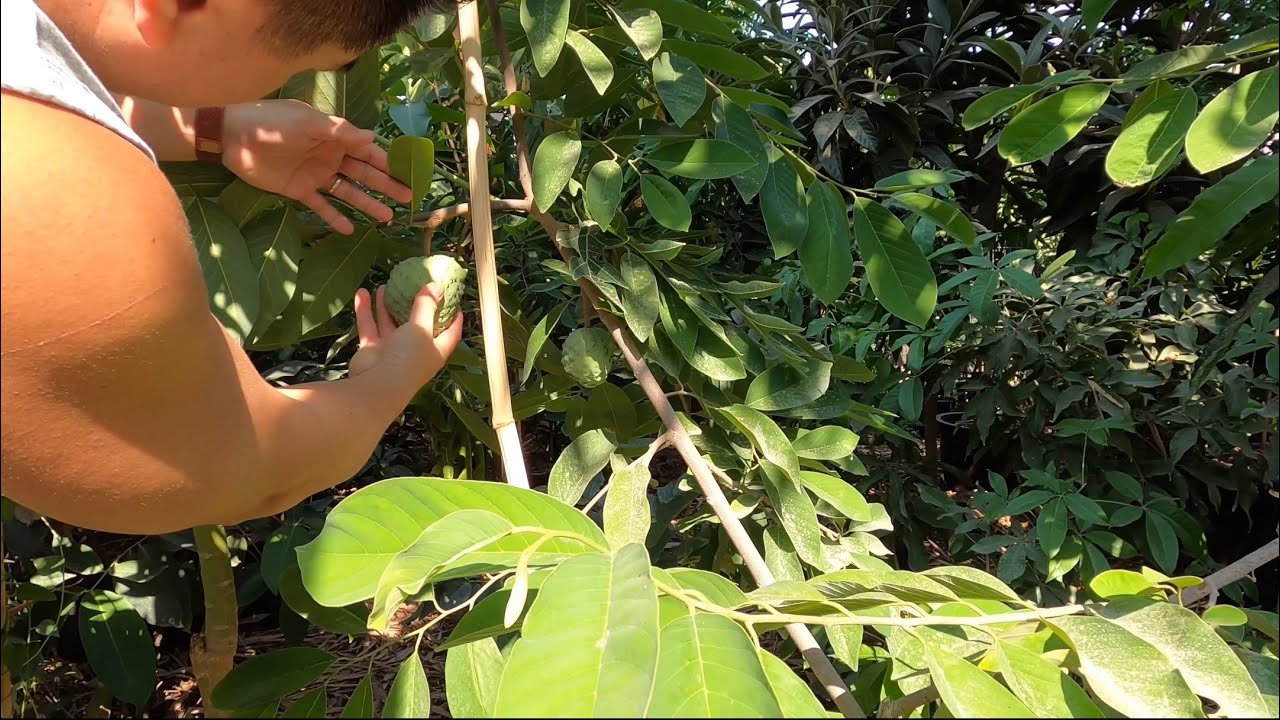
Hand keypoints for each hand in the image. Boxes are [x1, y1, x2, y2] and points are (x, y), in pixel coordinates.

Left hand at [222, 100, 411, 233]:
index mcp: (333, 137)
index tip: (408, 173)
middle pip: (363, 173)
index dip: (387, 162)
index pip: (367, 151)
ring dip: (367, 204)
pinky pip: (321, 207)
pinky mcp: (298, 191)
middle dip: (386, 184)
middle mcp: (329, 156)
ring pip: (347, 192)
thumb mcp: (308, 122)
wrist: (232, 136)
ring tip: (388, 218)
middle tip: (408, 197)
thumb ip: (340, 131)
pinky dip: (335, 217)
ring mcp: (315, 175)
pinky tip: (350, 230)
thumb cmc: (272, 122)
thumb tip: (373, 137)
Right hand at [348, 283, 462, 389]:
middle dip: (413, 306)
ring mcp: (392, 351)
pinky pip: (369, 327)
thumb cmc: (408, 358)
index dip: (454, 317)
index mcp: (435, 349)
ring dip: (386, 305)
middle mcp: (415, 351)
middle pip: (416, 325)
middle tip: (414, 286)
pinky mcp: (372, 350)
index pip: (450, 332)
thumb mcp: (421, 328)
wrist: (377, 385)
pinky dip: (365, 311)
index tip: (454, 300)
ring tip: (385, 286)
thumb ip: (427, 306)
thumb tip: (437, 286)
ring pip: (389, 323)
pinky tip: (361, 293)